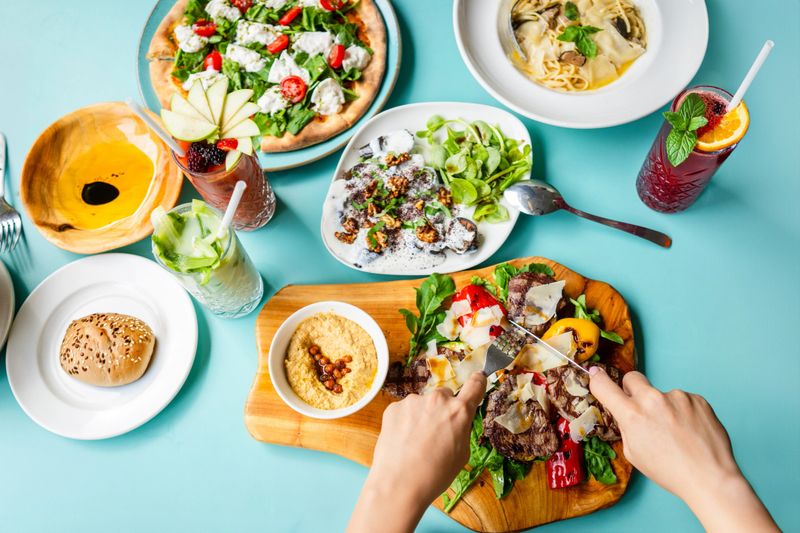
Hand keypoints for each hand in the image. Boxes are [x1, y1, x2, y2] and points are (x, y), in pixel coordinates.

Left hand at [347, 372, 486, 532]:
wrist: (399, 484)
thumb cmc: (435, 474)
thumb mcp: (462, 454)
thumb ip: (461, 429)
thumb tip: (456, 421)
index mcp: (459, 411)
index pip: (474, 386)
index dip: (477, 382)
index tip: (478, 378)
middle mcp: (437, 400)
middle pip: (444, 396)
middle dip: (443, 409)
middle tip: (436, 433)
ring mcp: (413, 401)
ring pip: (423, 404)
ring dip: (422, 416)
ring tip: (416, 442)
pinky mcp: (394, 407)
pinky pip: (405, 410)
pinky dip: (405, 421)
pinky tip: (403, 441)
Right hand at [589, 368, 777, 532]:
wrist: (709, 477)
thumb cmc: (670, 471)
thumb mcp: (634, 453)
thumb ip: (626, 426)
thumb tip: (625, 411)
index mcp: (632, 415)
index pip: (604, 386)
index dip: (597, 379)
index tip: (595, 373)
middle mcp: (653, 400)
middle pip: (632, 378)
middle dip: (632, 390)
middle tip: (641, 409)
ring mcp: (677, 396)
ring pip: (661, 394)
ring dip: (664, 407)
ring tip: (677, 433)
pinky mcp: (697, 398)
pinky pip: (682, 400)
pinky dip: (683, 412)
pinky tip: (690, 431)